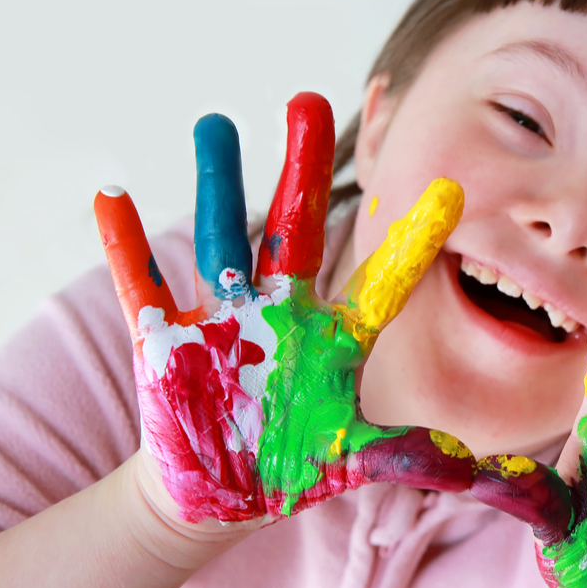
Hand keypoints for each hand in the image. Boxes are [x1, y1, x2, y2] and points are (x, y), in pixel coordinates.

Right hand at [94, 92, 475, 523]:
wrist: (225, 485)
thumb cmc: (295, 460)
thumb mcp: (354, 457)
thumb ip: (409, 455)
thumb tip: (473, 467)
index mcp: (336, 338)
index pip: (384, 283)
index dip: (413, 242)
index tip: (448, 190)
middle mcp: (285, 312)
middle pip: (297, 231)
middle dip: (301, 171)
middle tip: (308, 102)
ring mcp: (226, 319)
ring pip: (222, 238)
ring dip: (215, 183)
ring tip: (215, 122)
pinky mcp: (169, 341)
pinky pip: (146, 287)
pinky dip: (128, 249)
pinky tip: (113, 200)